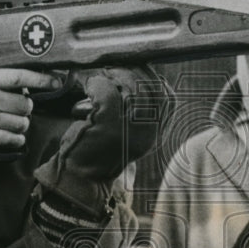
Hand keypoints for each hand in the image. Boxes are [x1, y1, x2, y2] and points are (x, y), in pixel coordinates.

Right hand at [0, 56, 61, 147]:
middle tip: (20, 105)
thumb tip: (2, 51)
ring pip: (21, 123)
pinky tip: (14, 135)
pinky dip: (17, 139)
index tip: (56, 81)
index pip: (22, 77)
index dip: (43, 79)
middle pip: (26, 104)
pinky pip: (11, 139)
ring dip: (23, 122)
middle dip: (27, 105)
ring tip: (16, 119)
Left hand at [35, 66, 171, 212]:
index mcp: (154, 134)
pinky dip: (96, 83)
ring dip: (114, 76)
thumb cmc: (99, 150)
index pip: (168, 99)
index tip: (139, 70)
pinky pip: (106, 91)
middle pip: (150, 89)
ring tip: (101, 77)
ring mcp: (127, 129)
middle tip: (114, 69)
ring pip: (131, 88)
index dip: (155, 79)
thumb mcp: (126, 134)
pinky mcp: (106, 125)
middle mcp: (146, 132)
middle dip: (133, 72)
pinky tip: (89, 86)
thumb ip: (136, 112)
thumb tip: (138, 76)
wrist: (80, 178)